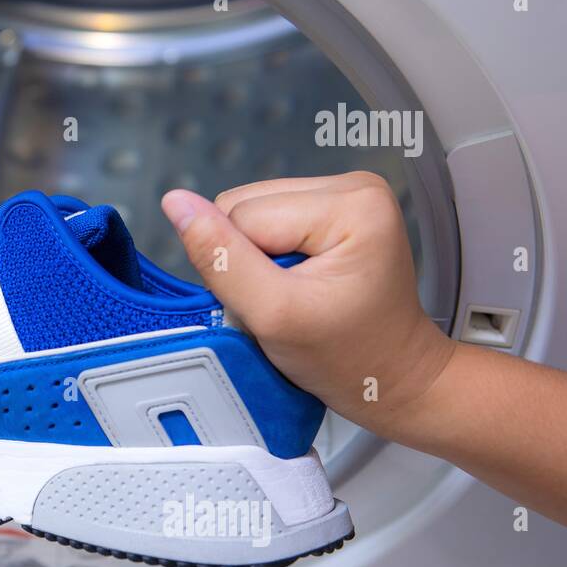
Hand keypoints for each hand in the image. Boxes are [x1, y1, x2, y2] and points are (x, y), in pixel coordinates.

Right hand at [160, 172, 455, 435]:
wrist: (392, 380)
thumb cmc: (346, 358)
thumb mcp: (273, 315)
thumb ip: (221, 258)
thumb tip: (175, 203)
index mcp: (350, 202)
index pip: (242, 215)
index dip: (240, 267)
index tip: (278, 305)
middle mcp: (352, 186)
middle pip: (245, 207)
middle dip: (248, 261)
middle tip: (285, 303)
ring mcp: (346, 194)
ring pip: (249, 213)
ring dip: (256, 261)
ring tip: (294, 295)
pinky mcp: (336, 209)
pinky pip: (267, 221)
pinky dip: (269, 258)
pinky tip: (299, 284)